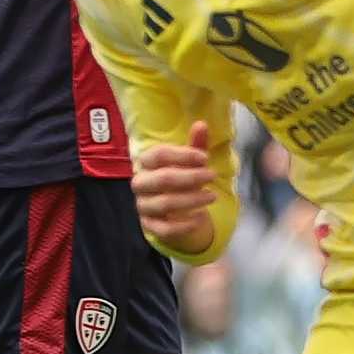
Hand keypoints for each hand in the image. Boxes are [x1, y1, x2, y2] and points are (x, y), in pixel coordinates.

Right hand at [136, 118, 227, 257]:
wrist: (175, 208)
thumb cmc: (182, 177)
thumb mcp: (191, 160)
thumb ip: (196, 145)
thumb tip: (202, 124)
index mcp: (146, 162)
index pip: (159, 155)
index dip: (183, 155)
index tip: (205, 157)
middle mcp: (141, 183)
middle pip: (162, 179)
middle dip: (190, 177)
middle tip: (212, 175)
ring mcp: (143, 206)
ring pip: (164, 204)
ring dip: (192, 200)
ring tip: (212, 195)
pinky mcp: (149, 226)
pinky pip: (164, 229)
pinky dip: (183, 225)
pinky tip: (200, 218)